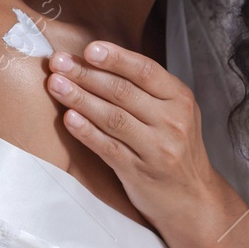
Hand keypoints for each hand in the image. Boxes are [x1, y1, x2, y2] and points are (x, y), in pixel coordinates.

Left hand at [45, 41, 225, 231]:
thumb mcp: (175, 113)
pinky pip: (108, 147)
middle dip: (86, 74)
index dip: (115, 58)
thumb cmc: (176, 149)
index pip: (145, 71)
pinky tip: (69, 118)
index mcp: (180, 99)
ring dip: (80, 98)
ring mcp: (157, 148)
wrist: (193, 198)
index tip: (88, 49)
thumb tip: (99, 62)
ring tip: (56, 85)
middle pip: (123, 92)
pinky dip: (86, 131)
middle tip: (58, 62)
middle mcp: (172, 121)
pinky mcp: (140, 172)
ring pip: (112, 117)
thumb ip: (147, 91)